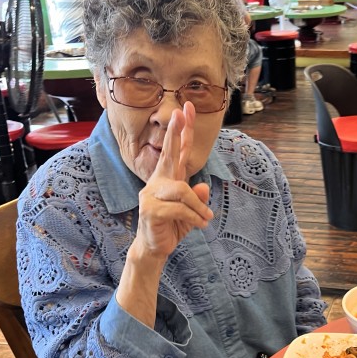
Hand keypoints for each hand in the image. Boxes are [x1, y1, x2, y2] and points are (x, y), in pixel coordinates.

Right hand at [134, 102, 213, 261]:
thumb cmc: (172, 227)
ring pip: (182, 190)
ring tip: (206, 219)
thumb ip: (199, 198)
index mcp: (169, 178)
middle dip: (174, 132)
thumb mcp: (193, 212)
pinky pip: (179, 208)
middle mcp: (158, 182)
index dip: (182, 131)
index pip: (177, 151)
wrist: (156, 248)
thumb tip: (204, 187)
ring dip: (198, 207)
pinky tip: (200, 225)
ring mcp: (151, 195)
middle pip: (168, 153)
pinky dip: (194, 216)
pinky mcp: (150, 210)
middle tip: (179, 112)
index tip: (187, 108)